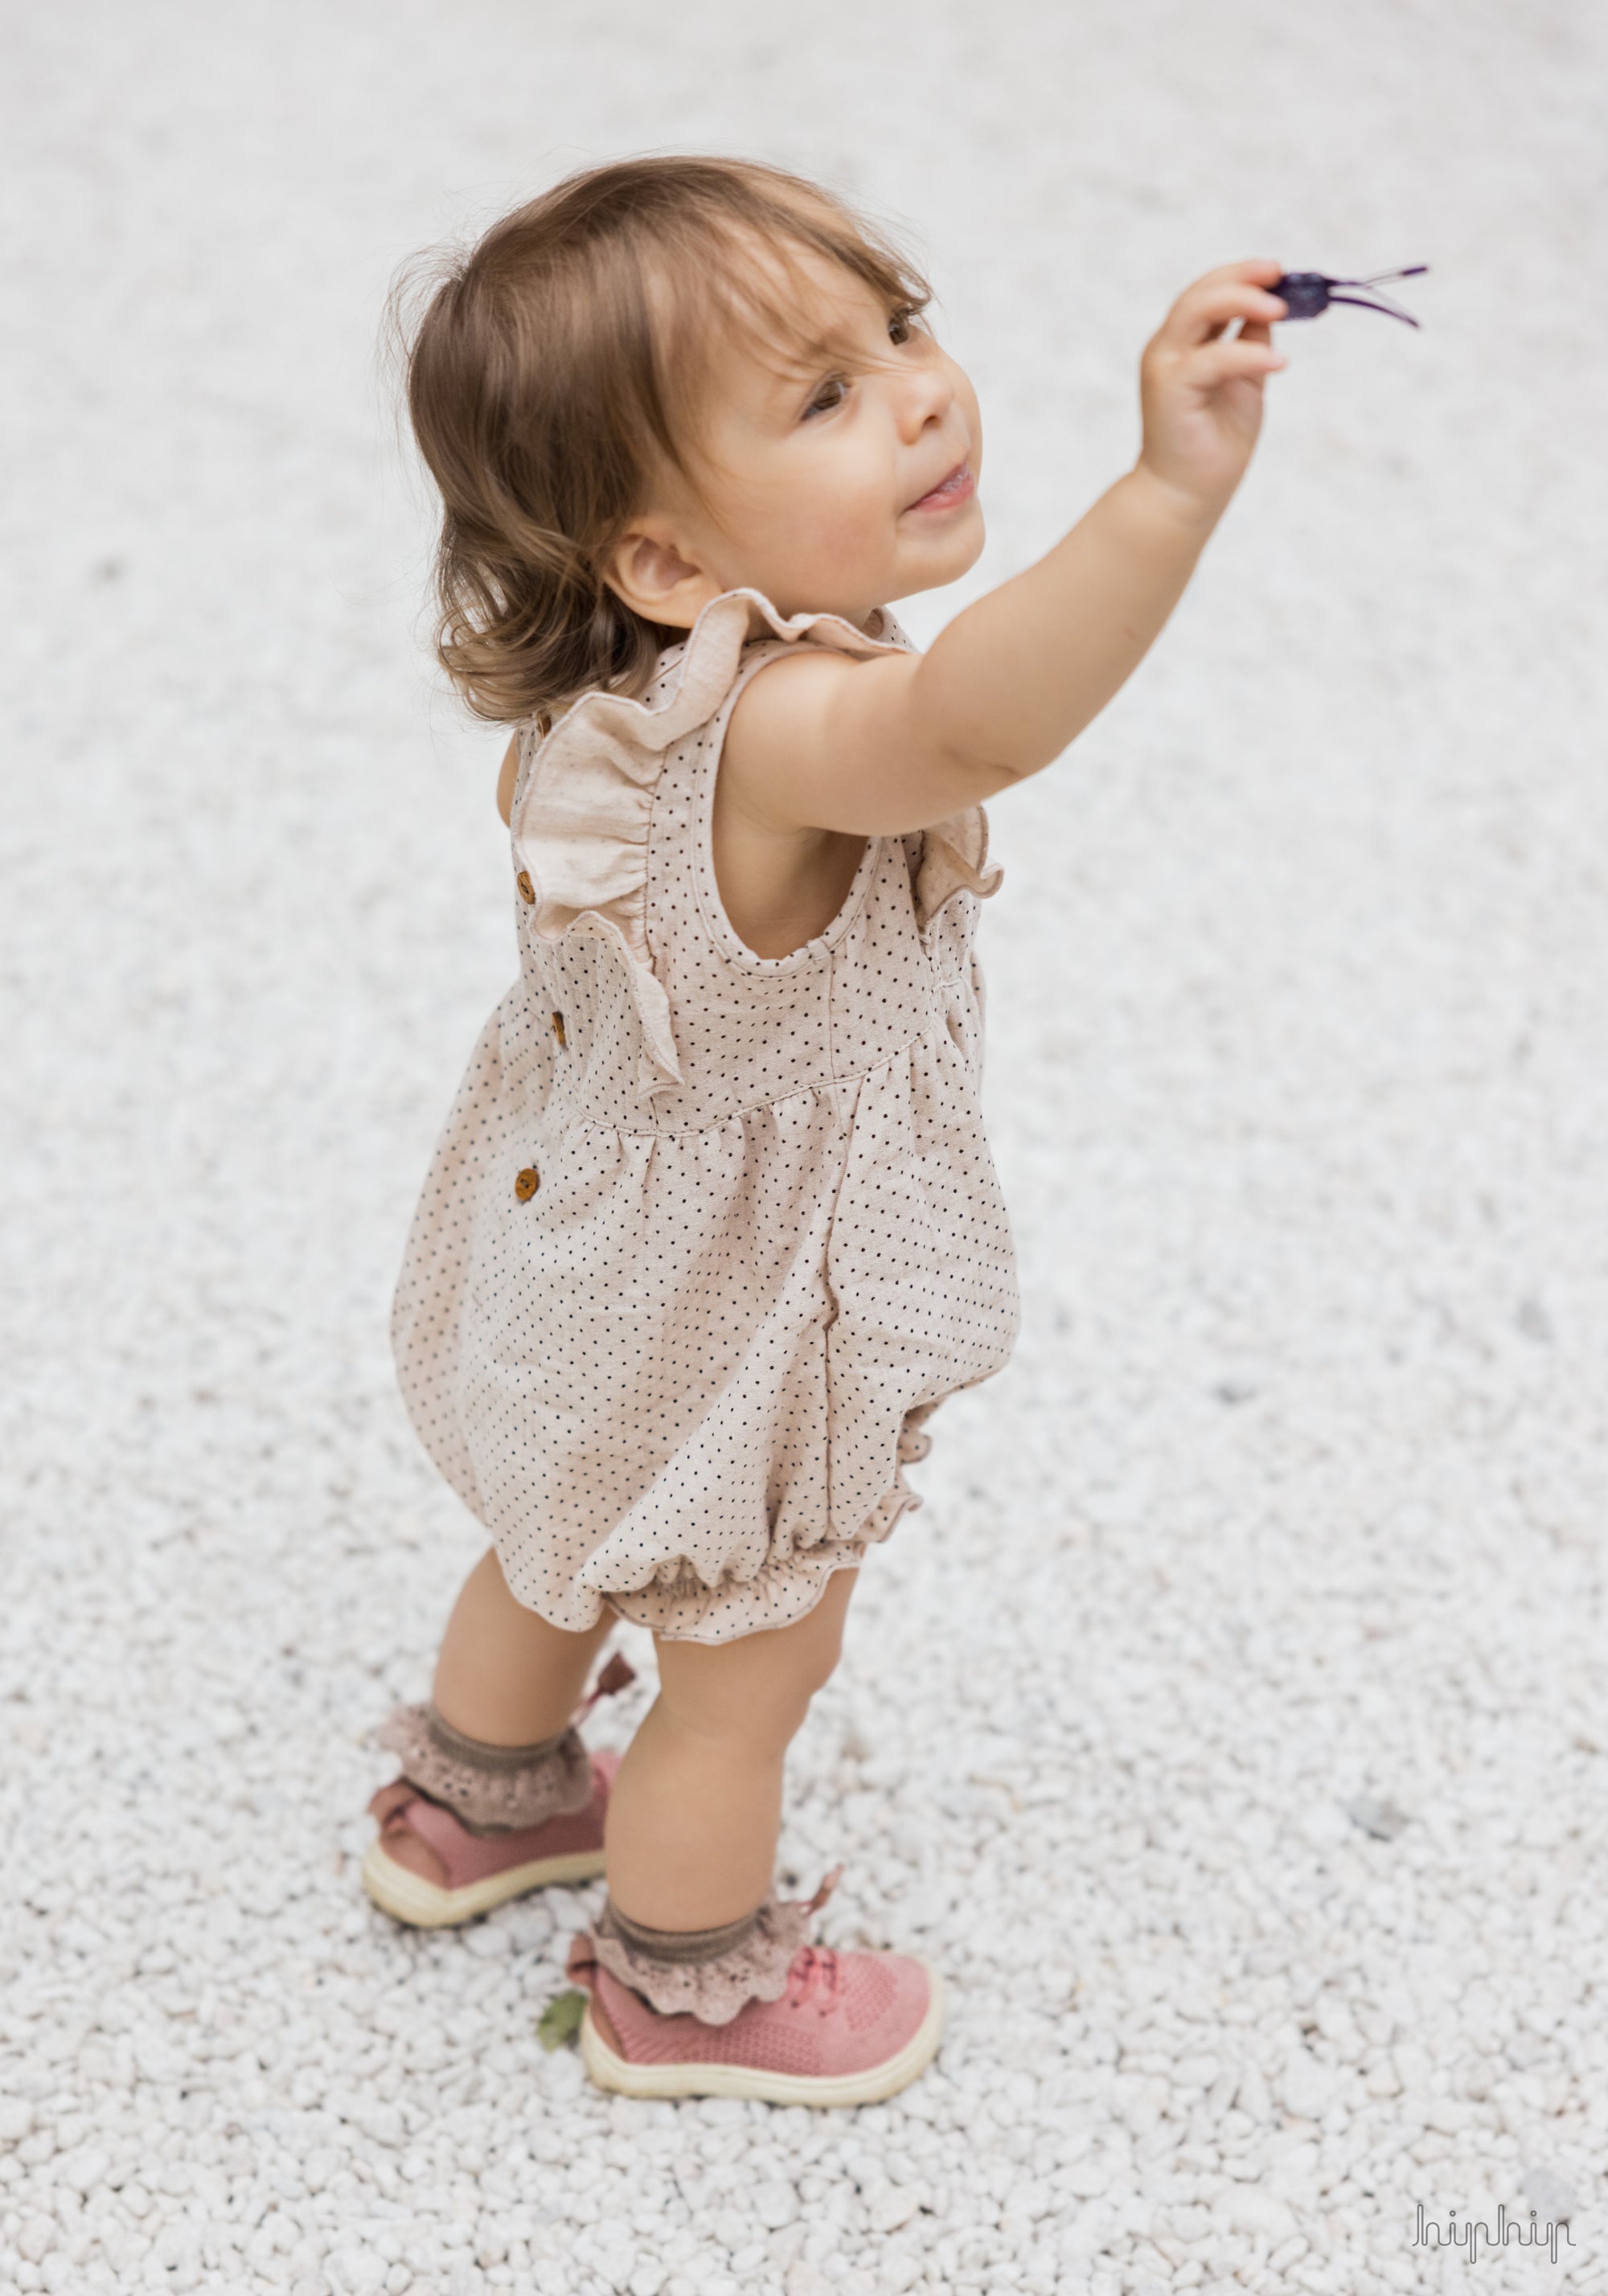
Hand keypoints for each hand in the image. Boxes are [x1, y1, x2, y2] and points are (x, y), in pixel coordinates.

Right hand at [1135, 260, 1287, 522]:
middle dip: (1243, 277)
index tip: (1278, 270)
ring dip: (1243, 301)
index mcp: (1183, 343)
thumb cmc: (1214, 442)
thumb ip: (1251, 343)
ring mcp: (1165, 366)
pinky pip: (1213, 358)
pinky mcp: (1170, 389)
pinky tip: (1279, 363)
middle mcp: (1168, 348)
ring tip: (1282, 308)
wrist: (1186, 494)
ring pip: (1197, 310)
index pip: (1207, 292)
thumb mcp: (1244, 380)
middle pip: (1201, 292)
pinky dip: (1248, 356)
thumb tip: (1275, 307)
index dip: (1242, 274)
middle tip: (1280, 275)